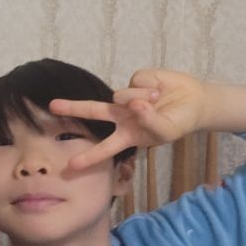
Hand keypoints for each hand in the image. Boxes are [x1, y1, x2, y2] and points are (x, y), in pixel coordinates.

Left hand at [49, 68, 206, 169]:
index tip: (70, 166)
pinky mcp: (135, 79)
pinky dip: (150, 87)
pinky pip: (137, 83)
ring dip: (142, 99)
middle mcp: (121, 116)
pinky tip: (159, 89)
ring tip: (158, 101)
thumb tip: (134, 104)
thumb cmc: (177, 122)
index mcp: (126, 135)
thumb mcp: (165, 131)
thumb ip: (149, 122)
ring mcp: (126, 97)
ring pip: (121, 96)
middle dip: (73, 108)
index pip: (104, 148)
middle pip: (93, 111)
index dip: (89, 157)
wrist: (194, 101)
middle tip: (52, 105)